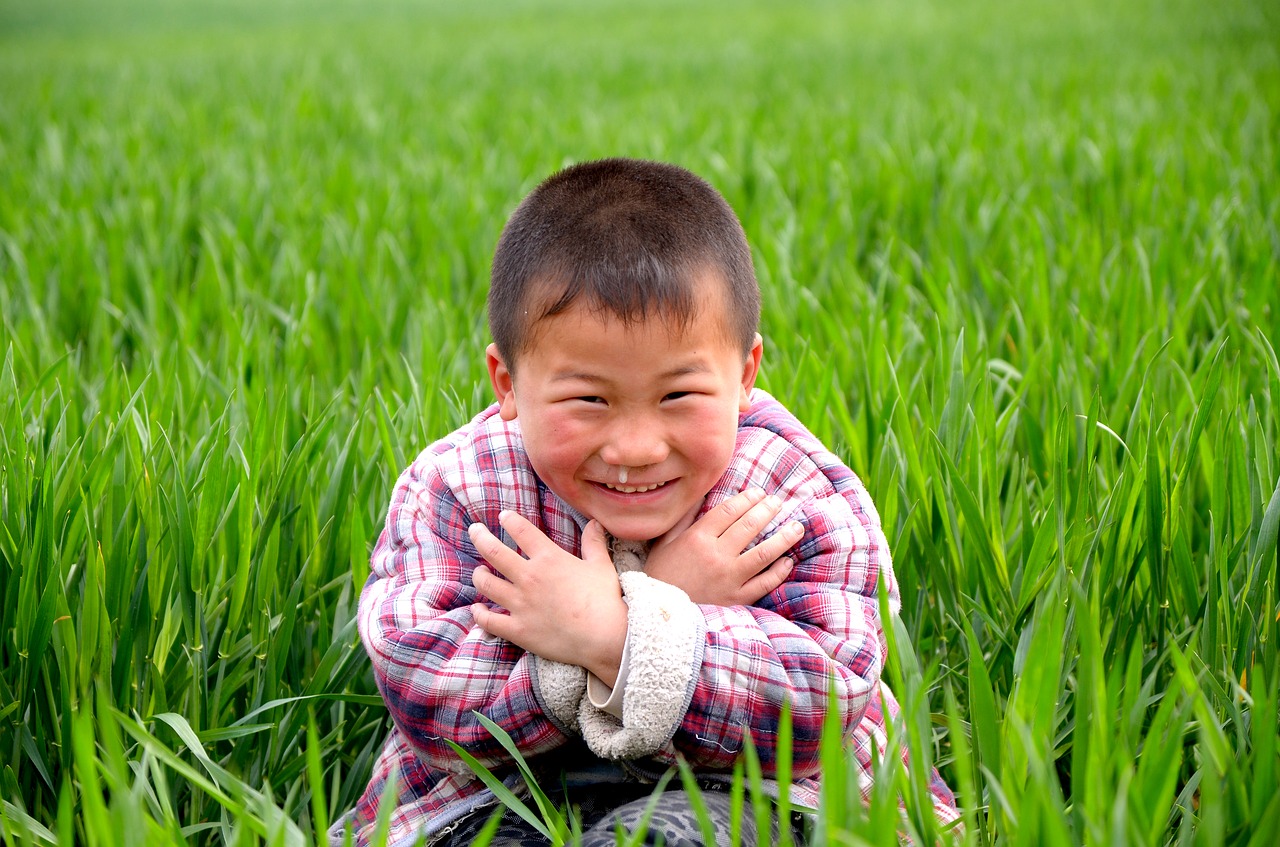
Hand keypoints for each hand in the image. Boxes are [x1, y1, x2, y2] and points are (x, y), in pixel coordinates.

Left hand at [468, 512, 627, 685]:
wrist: (606, 637)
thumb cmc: (605, 600)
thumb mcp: (601, 566)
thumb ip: (593, 543)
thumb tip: (594, 523)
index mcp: (548, 559)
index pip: (521, 531)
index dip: (509, 520)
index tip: (503, 516)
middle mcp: (529, 578)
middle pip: (493, 551)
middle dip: (479, 537)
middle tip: (474, 530)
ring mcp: (520, 604)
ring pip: (486, 584)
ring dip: (479, 575)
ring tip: (479, 571)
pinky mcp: (518, 630)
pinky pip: (489, 621)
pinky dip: (479, 614)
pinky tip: (477, 609)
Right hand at [644, 488, 803, 605]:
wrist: (657, 612)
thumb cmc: (659, 575)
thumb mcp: (665, 542)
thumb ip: (685, 519)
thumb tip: (701, 496)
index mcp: (697, 539)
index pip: (729, 511)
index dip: (747, 499)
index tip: (759, 493)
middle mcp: (716, 556)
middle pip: (748, 527)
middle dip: (767, 511)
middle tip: (778, 502)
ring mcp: (728, 579)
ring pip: (763, 554)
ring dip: (783, 538)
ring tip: (797, 527)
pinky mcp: (735, 599)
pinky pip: (763, 584)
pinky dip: (778, 573)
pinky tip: (787, 562)